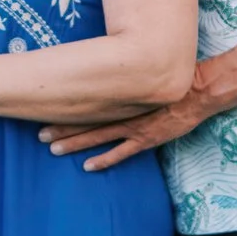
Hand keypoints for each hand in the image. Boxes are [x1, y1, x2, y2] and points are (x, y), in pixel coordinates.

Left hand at [41, 79, 216, 169]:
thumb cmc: (170, 77)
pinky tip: (87, 166)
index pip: (86, 99)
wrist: (197, 90)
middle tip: (39, 133)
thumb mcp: (142, 71)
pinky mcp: (146, 139)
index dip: (65, 104)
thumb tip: (102, 69)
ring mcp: (133, 126)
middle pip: (86, 118)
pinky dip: (104, 160)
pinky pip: (121, 152)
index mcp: (119, 92)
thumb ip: (124, 75)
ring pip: (97, 135)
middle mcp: (122, 109)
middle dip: (62, 126)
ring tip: (53, 149)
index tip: (44, 105)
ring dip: (75, 143)